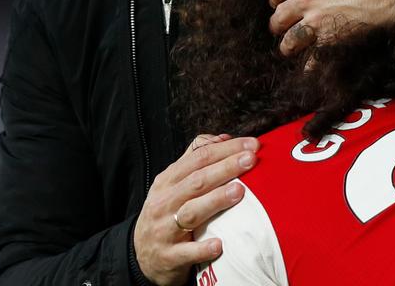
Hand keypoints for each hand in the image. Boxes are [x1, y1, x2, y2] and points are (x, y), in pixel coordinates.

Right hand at [133, 133, 258, 284]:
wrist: (143, 256)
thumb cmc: (165, 214)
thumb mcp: (172, 184)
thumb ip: (194, 159)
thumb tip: (223, 138)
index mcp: (167, 181)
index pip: (198, 159)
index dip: (225, 150)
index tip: (251, 145)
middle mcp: (164, 202)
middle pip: (197, 181)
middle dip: (225, 168)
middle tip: (251, 160)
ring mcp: (165, 230)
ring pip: (191, 212)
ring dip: (215, 200)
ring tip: (239, 191)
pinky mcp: (169, 256)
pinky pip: (186, 252)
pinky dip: (202, 248)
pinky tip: (219, 244)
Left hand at [268, 0, 394, 56]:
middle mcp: (306, 0)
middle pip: (278, 16)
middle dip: (277, 21)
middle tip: (280, 24)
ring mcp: (319, 23)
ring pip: (289, 40)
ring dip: (286, 43)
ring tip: (288, 46)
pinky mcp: (333, 40)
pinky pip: (313, 58)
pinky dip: (308, 65)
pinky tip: (306, 68)